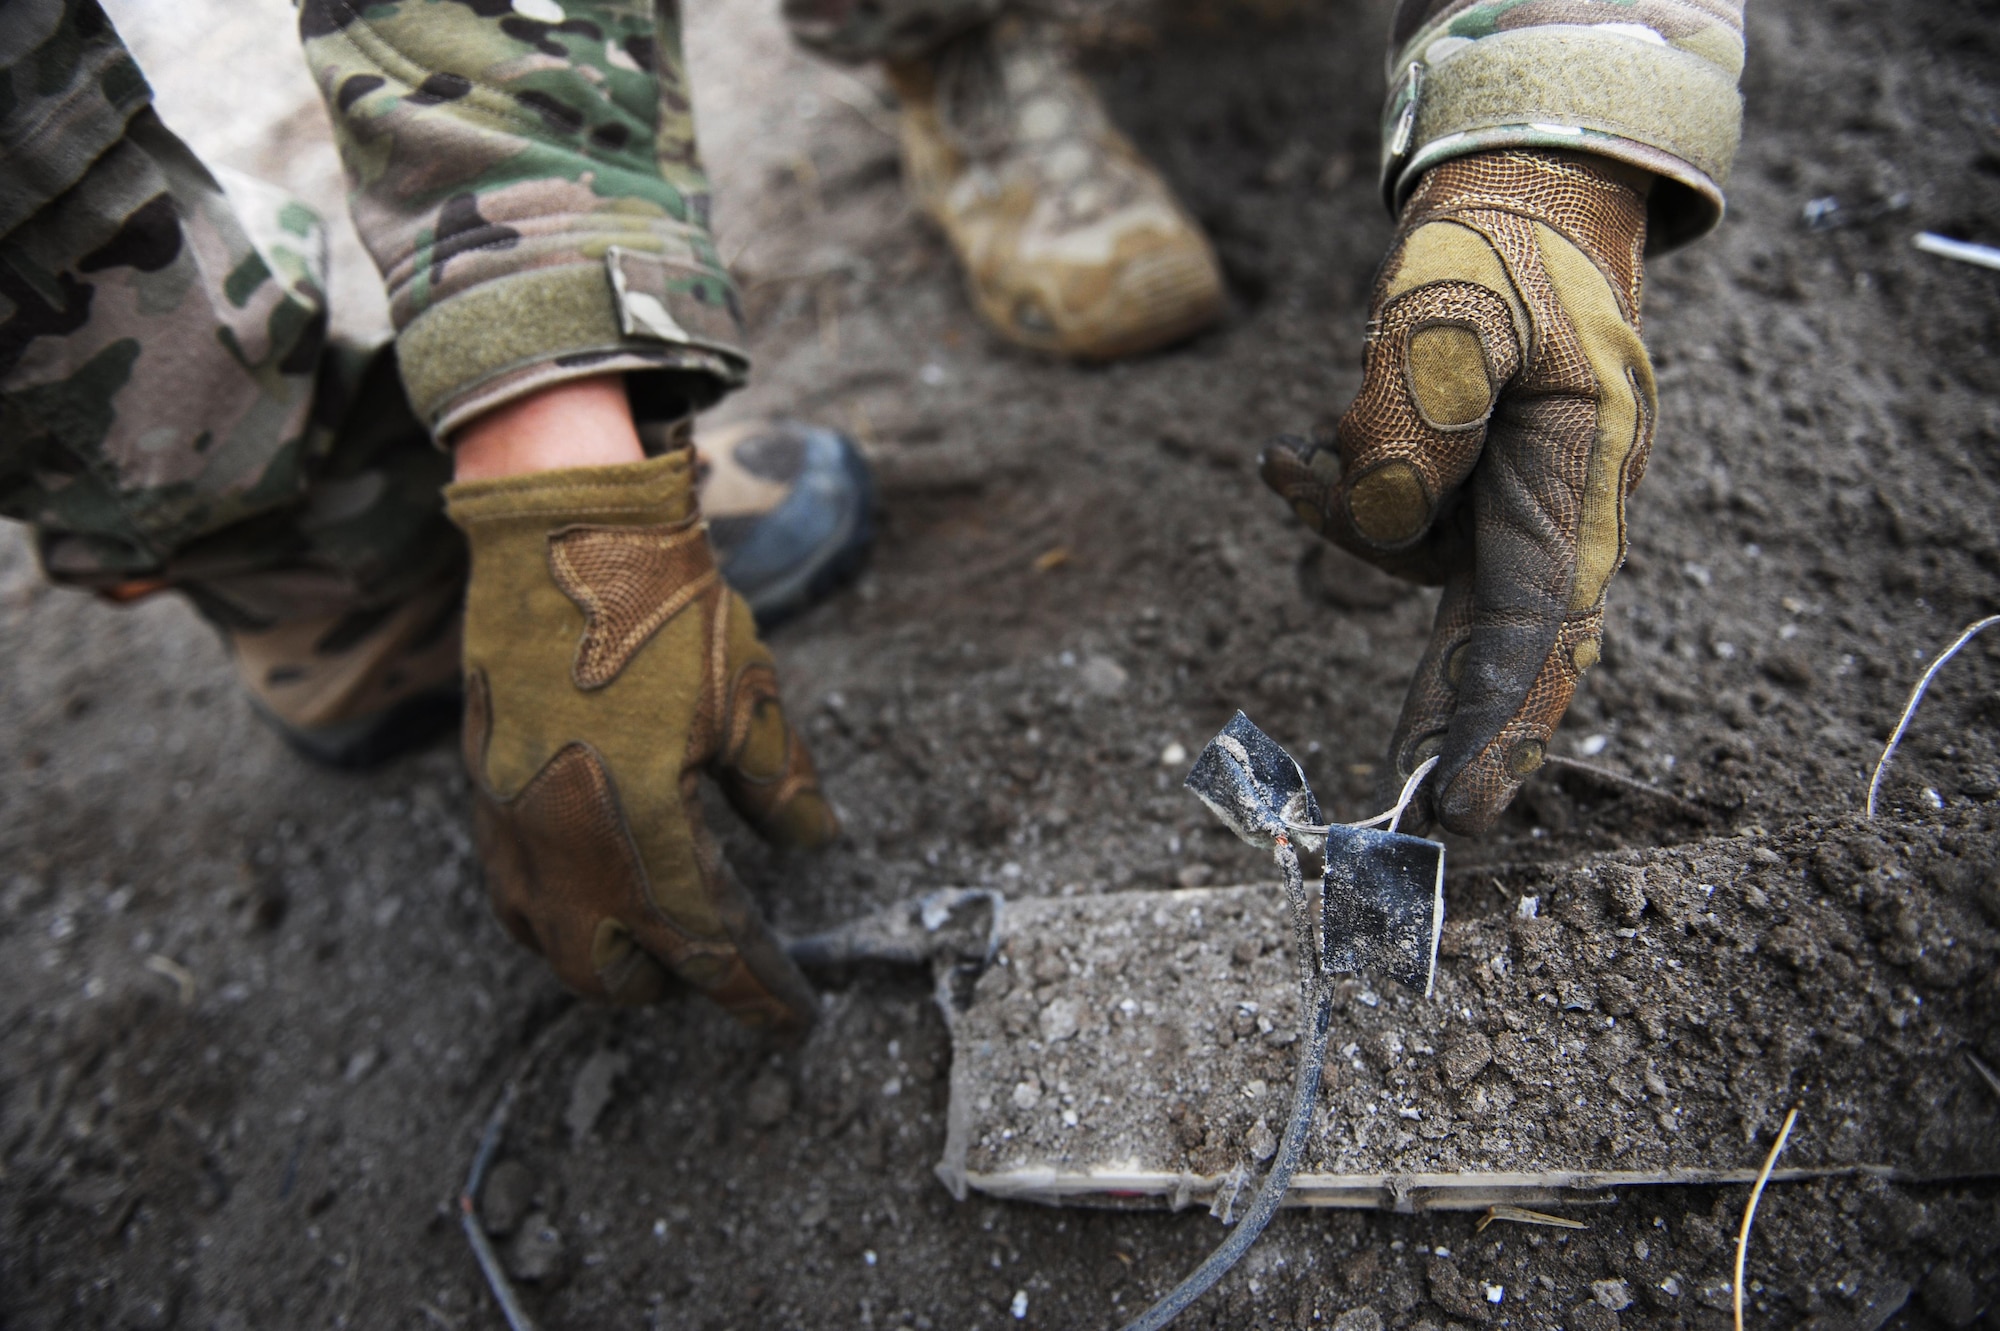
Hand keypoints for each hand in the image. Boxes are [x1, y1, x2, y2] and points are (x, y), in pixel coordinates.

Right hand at [446, 378, 834, 1031]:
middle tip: (729, 971)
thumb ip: (783, 787)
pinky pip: (515, 892)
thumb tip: (815, 843)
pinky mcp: (484, 790)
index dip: (757, 992)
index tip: (795, 1020)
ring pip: (551, 943)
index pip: (710, 944)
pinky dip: (561, 917)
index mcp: (642, 828)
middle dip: (673, 987)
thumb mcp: (750, 699)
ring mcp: (512, 821)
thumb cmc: (662, 611)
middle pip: (611, 972)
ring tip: (664, 941)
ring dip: (609, 960)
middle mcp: (566, 842)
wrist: (560, 535)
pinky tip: (598, 888)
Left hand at [1262, 151, 1655, 834]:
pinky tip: (1288, 457)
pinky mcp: (1451, 504)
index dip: (1500, 722)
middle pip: (1494, 650)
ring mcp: (1499, 516)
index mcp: (1578, 476)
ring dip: (1340, 531)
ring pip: (1406, 575)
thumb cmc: (1503, 252)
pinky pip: (1378, 532)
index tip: (1461, 808)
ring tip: (1290, 459)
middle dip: (1440, 727)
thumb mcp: (1459, 294)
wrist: (1519, 214)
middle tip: (1395, 824)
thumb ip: (1426, 393)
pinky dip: (1330, 502)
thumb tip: (1385, 510)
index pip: (1539, 625)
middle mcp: (1547, 515)